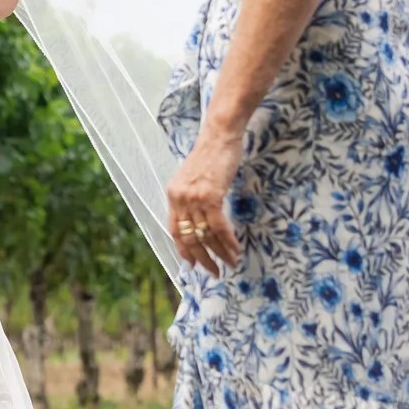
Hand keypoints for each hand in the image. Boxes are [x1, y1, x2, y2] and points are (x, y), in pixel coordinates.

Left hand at [167, 132, 243, 274]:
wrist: (219, 136)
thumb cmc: (211, 155)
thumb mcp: (194, 178)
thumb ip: (192, 197)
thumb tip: (200, 219)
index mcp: (173, 195)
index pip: (174, 230)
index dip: (184, 250)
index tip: (193, 264)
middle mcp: (180, 198)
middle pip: (189, 237)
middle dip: (203, 258)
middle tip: (215, 272)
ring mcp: (194, 198)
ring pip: (206, 235)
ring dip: (220, 253)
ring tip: (231, 263)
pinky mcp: (210, 196)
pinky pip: (218, 227)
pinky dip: (228, 241)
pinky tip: (235, 249)